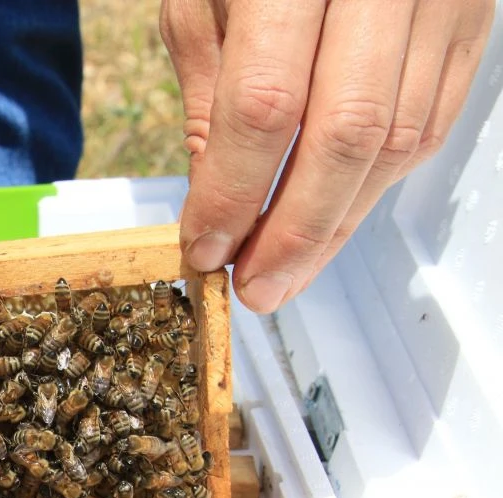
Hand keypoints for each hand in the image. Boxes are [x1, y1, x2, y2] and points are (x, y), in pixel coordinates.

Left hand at [161, 0, 492, 311]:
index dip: (233, 191)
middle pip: (350, 134)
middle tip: (255, 288)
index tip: (204, 249)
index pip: (267, 104)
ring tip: (286, 266)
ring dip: (339, 221)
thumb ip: (208, 87)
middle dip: (295, 231)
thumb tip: (212, 195)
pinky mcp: (475, 14)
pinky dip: (380, 180)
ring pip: (401, 137)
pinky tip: (334, 211)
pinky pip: (435, 118)